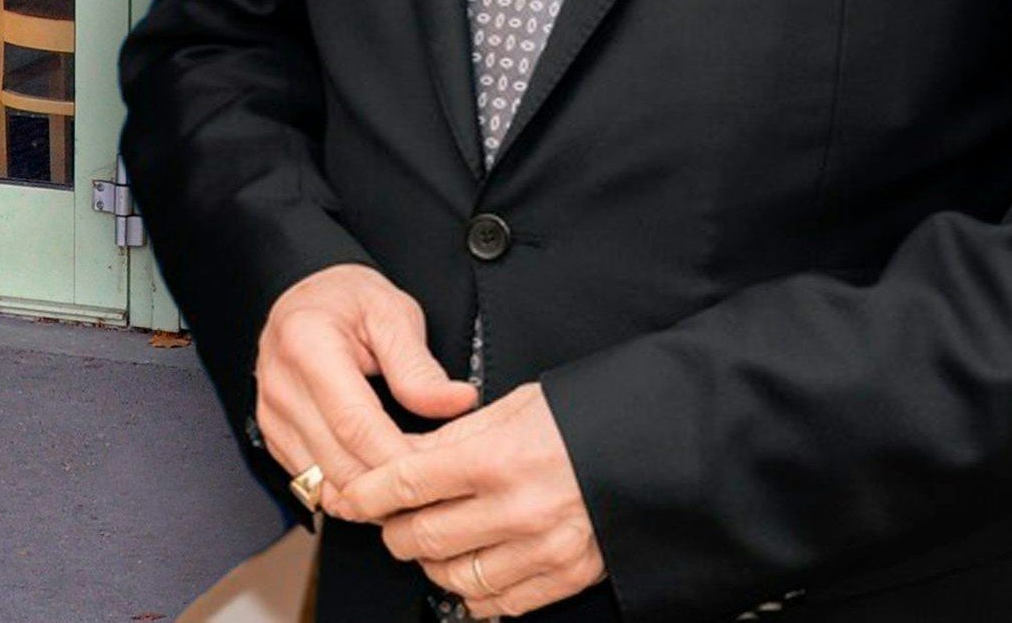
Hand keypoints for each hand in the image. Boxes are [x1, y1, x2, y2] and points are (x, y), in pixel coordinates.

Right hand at [251, 264, 478, 512]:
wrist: (305, 297)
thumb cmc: (348, 300)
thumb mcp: (392, 314)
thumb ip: (419, 365)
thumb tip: (457, 402)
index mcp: (308, 346)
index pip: (354, 424)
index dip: (396, 457)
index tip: (434, 470)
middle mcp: (281, 386)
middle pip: (337, 464)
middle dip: (387, 488)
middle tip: (432, 488)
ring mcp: (271, 416)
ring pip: (322, 485)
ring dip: (368, 498)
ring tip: (410, 490)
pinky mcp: (273, 437)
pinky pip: (311, 484)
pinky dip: (347, 492)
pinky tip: (378, 482)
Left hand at [346, 385, 602, 617]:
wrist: (657, 446)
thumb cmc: (587, 418)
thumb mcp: (517, 407)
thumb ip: (455, 438)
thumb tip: (401, 457)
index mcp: (499, 457)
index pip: (407, 484)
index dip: (368, 494)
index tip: (354, 497)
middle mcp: (517, 509)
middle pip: (421, 537)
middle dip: (394, 530)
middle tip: (392, 518)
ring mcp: (542, 549)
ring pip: (452, 577)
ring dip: (430, 563)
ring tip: (435, 541)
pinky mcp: (566, 577)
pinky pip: (497, 604)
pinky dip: (472, 592)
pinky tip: (472, 568)